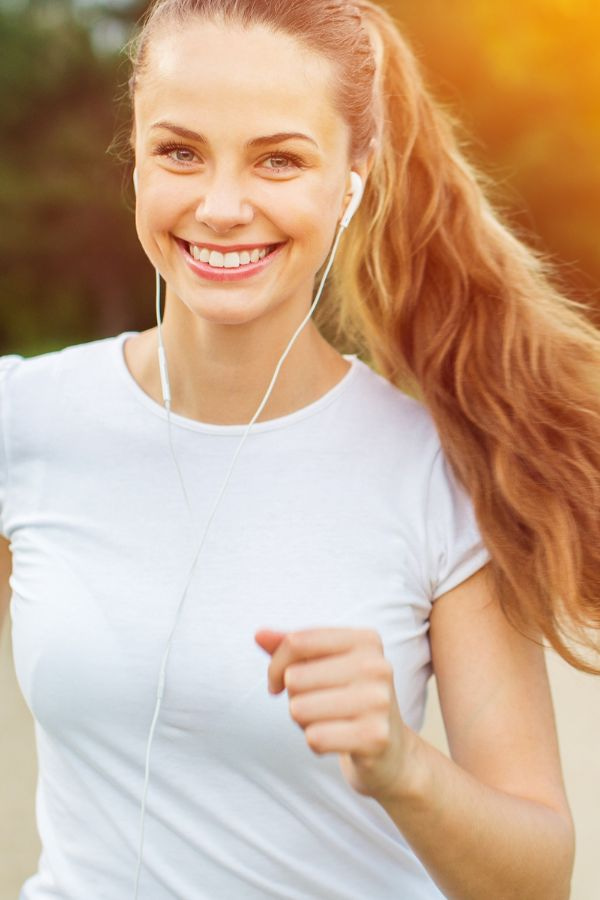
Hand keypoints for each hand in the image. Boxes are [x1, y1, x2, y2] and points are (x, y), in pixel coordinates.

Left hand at [254, 627, 414, 801]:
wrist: (390, 750)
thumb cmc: (347, 699)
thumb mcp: (323, 666)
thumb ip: (292, 647)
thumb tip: (259, 634)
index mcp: (365, 640)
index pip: (297, 641)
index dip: (276, 665)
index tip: (279, 682)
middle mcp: (376, 666)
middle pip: (295, 677)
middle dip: (295, 698)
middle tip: (317, 706)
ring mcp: (378, 701)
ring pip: (300, 708)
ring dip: (304, 722)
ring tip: (328, 722)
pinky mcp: (374, 736)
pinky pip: (314, 737)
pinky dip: (316, 743)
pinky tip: (337, 741)